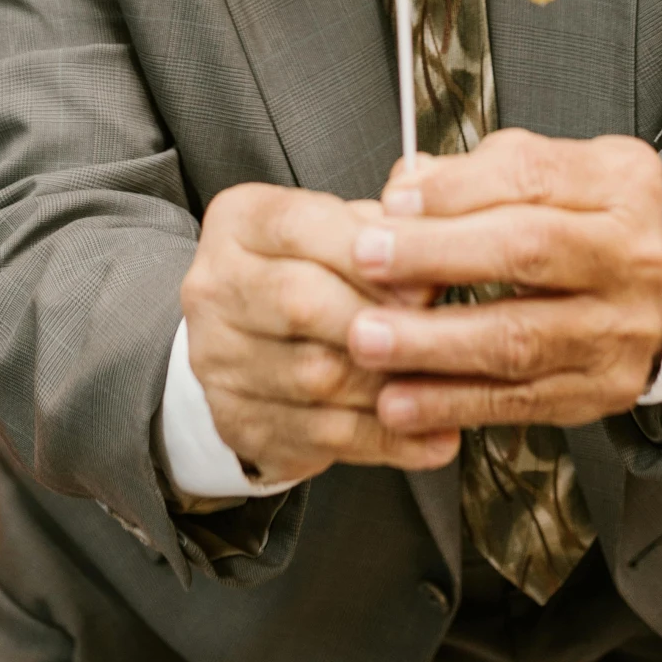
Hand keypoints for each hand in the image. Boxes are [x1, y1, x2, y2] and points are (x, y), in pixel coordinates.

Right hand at [181, 184, 458, 484]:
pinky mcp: (236, 421)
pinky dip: (387, 438)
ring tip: (447, 388)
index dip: (370, 255)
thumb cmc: (310, 272)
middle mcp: (214, 288)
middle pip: (300, 302)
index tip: (427, 279)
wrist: (248, 342)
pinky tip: (432, 436)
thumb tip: (439, 244)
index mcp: (240, 223)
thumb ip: (386, 228)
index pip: (301, 226)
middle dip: (382, 321)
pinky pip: (320, 434)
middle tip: (442, 335)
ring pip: (314, 375)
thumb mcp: (340, 230)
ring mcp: (217, 359)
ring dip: (391, 385)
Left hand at [344, 129, 661, 434]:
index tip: (394, 201)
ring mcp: (621, 329)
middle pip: (528, 252)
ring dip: (434, 344)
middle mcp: (631, 256)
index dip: (456, 189)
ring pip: (519, 339)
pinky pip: (519, 400)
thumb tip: (406, 189)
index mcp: (619, 184)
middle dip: (437, 257)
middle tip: (368, 261)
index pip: (532, 176)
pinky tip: (403, 400)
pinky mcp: (601, 390)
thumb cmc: (587, 225)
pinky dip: (453, 403)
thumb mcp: (549, 173)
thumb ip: (476, 175)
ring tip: (370, 340)